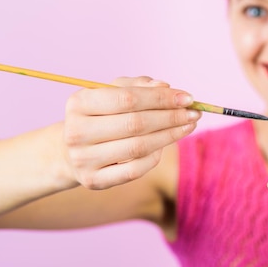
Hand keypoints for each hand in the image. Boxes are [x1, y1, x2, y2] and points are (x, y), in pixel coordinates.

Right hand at [63, 76, 200, 189]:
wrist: (72, 150)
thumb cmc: (100, 114)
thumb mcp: (112, 93)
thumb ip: (138, 86)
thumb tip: (165, 86)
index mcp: (79, 103)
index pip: (127, 98)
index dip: (161, 98)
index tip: (188, 98)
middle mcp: (76, 132)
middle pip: (135, 124)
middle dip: (171, 117)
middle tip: (194, 113)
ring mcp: (83, 159)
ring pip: (138, 147)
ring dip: (169, 135)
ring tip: (189, 126)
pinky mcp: (94, 181)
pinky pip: (134, 170)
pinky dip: (155, 156)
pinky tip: (166, 144)